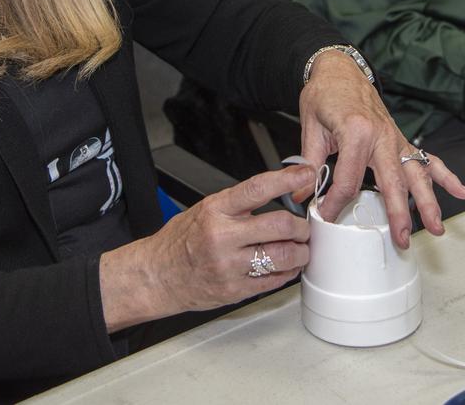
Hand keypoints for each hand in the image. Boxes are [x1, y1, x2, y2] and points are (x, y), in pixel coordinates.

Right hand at [99, 165, 314, 330]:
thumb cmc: (181, 241)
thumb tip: (278, 191)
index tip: (306, 174)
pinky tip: (284, 267)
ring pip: (283, 256)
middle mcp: (223, 237)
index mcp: (216, 210)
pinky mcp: (235, 290)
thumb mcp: (206, 209)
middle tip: (303, 227)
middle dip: (301, 227)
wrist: (158, 275)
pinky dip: (287, 272)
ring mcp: (229, 266)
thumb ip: (240, 204)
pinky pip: (274, 280)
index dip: (288, 179)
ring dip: (300, 252)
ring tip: (299, 249)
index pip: (258, 188)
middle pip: (280, 225)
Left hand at [298, 51, 464, 248]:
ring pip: (416, 174)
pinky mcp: (401, 140)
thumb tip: (303, 192)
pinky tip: (461, 191)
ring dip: (428, 202)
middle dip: (398, 213)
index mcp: (356, 132)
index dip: (336, 202)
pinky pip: (428, 159)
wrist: (340, 70)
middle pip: (393, 181)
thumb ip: (309, 163)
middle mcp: (382, 136)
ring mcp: (395, 139)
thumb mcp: (310, 127)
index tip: (327, 214)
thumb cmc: (325, 94)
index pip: (348, 180)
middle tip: (402, 239)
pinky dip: (446, 176)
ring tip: (436, 226)